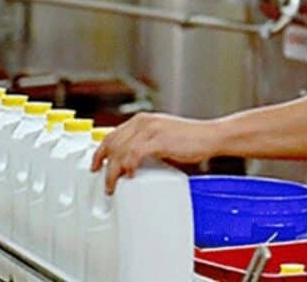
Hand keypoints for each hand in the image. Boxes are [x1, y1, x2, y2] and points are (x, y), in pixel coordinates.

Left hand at [91, 112, 219, 194]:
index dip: (101, 151)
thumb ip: (146, 146)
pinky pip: (135, 153)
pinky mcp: (159, 139)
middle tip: (104, 181)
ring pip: (121, 150)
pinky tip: (129, 175)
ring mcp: (150, 129)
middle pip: (112, 143)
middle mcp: (143, 122)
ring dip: (113, 170)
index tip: (96, 165)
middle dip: (103, 164)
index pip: (112, 135)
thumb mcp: (161, 139)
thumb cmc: (190, 140)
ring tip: (113, 185)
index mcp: (142, 121)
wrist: (210, 136)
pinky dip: (129, 165)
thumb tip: (131, 164)